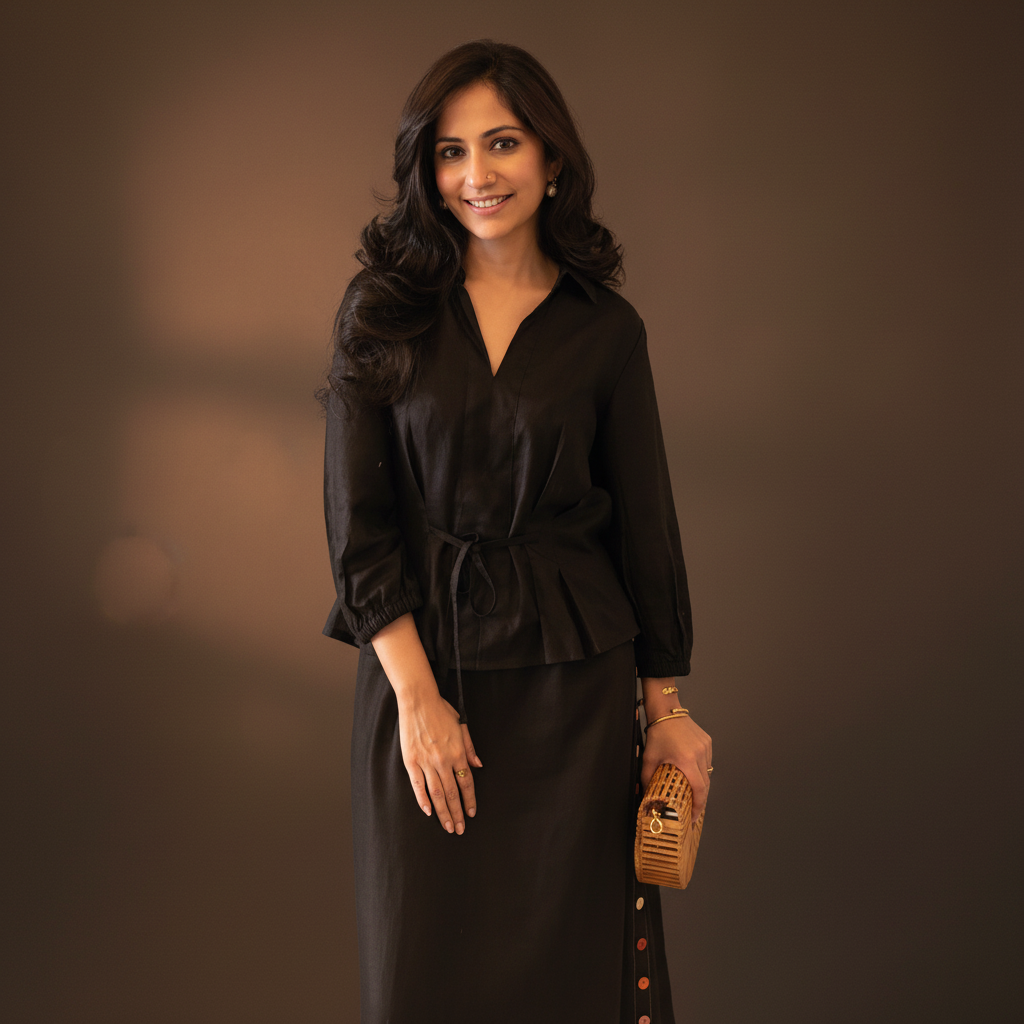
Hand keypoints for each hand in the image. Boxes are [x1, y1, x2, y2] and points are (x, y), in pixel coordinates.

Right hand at [396, 689, 482, 834]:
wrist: (418, 700)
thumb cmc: (440, 710)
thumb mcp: (461, 725)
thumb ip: (469, 746)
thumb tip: (478, 765)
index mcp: (457, 751)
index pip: (467, 782)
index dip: (470, 799)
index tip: (472, 813)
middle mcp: (444, 760)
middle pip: (453, 792)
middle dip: (458, 813)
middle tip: (460, 829)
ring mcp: (426, 761)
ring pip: (437, 793)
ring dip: (443, 812)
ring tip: (448, 826)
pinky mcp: (411, 761)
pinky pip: (418, 785)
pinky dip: (423, 800)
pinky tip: (428, 811)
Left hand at [641, 713, 712, 823]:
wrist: (666, 711)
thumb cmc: (658, 733)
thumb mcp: (649, 758)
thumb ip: (647, 778)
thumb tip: (645, 795)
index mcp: (687, 760)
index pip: (699, 789)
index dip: (699, 806)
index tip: (694, 816)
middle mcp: (700, 753)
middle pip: (706, 784)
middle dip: (700, 799)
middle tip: (693, 810)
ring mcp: (706, 747)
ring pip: (708, 773)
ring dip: (701, 784)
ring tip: (692, 793)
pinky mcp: (707, 742)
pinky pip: (707, 761)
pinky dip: (701, 770)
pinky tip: (693, 774)